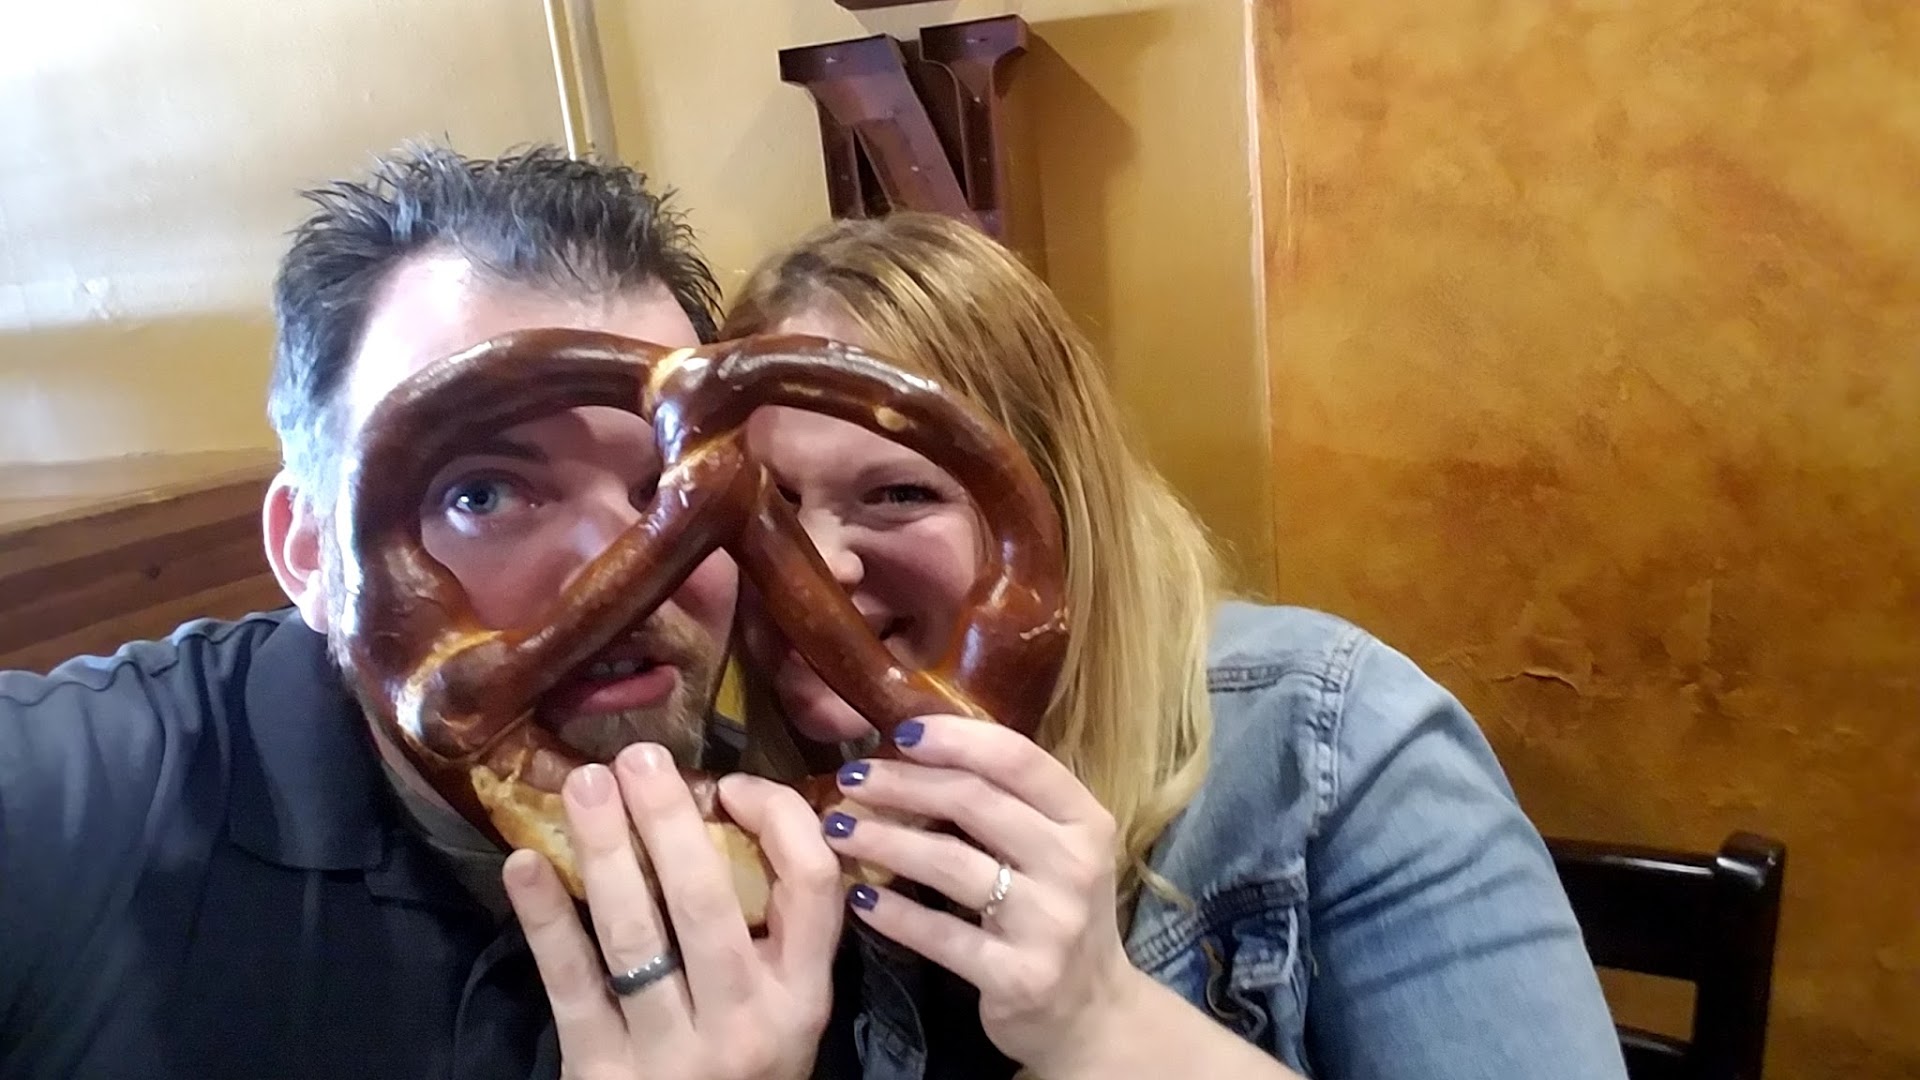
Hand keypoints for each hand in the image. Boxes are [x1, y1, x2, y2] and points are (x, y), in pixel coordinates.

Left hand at [504, 743, 843, 1079]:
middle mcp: (746, 1020)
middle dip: (668, 818)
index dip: (778, 819)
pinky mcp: (603, 1072)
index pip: (814, 885)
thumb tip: (719, 812)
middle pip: (708, 899)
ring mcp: (672, 1050)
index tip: (732, 785)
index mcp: (802, 994)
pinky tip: (524, 864)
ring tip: (583, 785)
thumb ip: (771, 931)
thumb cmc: (742, 1068)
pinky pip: (572, 984)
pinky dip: (547, 919)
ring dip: (605, 850)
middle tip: (635, 756)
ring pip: (636, 933)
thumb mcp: (782, 1008)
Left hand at [820, 714, 1143, 1075]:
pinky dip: (895, 914)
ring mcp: (1050, 924)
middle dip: (903, 784)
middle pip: (976, 802)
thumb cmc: (1056, 912)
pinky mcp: (1020, 977)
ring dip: (885, 841)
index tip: (899, 732)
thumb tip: (919, 749)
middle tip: (850, 778)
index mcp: (1084, 820)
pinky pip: (941, 936)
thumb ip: (1008, 803)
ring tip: (838, 831)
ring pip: (951, 864)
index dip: (955, 738)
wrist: (1092, 1013)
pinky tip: (859, 900)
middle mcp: (1075, 865)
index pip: (1018, 759)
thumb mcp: (1056, 850)